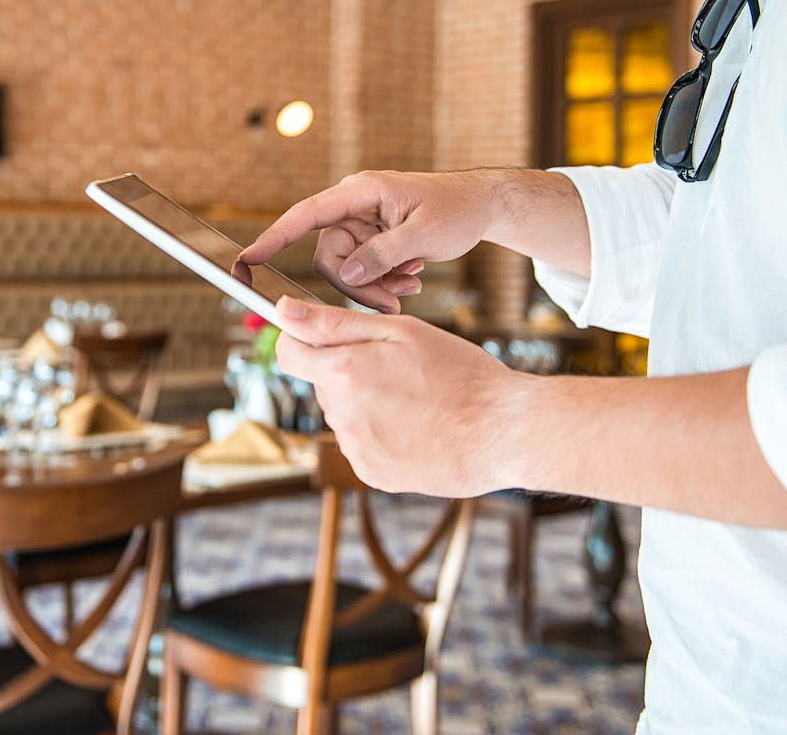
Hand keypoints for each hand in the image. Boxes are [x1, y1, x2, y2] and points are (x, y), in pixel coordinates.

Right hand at [240, 170, 501, 312]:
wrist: (481, 206)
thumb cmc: (456, 209)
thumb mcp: (423, 234)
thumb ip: (381, 255)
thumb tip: (345, 276)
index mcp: (360, 192)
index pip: (305, 215)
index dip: (274, 237)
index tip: (248, 258)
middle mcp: (354, 207)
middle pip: (329, 257)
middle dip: (358, 284)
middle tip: (394, 300)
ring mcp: (362, 225)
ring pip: (347, 269)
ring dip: (377, 284)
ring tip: (412, 283)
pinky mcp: (372, 240)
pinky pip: (363, 270)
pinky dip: (386, 280)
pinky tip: (412, 278)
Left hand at [273, 296, 527, 496]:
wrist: (503, 432)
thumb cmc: (459, 372)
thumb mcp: (400, 331)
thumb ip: (334, 323)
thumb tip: (283, 311)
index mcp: (343, 373)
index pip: (288, 353)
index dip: (302, 339)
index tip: (322, 337)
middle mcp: (341, 416)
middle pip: (323, 384)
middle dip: (347, 371)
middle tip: (397, 367)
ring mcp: (356, 451)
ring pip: (344, 414)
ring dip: (366, 403)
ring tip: (415, 399)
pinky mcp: (372, 475)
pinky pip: (362, 444)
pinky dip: (381, 433)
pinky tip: (416, 426)